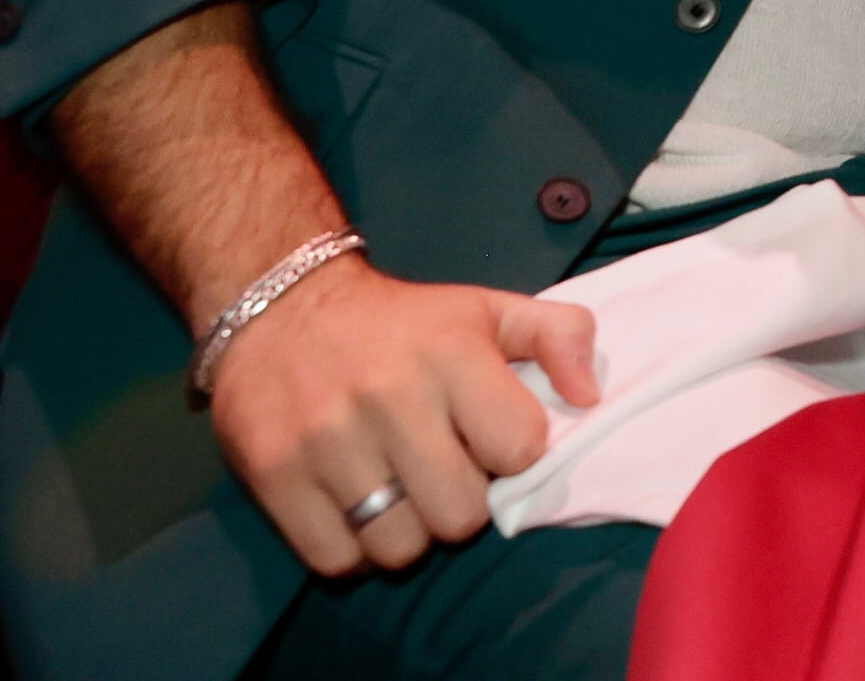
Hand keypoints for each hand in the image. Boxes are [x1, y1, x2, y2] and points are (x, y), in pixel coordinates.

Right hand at [203, 254, 597, 577]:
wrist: (281, 306)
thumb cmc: (402, 322)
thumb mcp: (488, 308)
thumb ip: (560, 336)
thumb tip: (591, 398)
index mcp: (452, 355)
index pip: (519, 450)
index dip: (512, 455)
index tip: (490, 441)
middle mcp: (389, 398)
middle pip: (460, 516)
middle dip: (461, 504)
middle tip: (442, 474)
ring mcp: (326, 441)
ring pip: (399, 546)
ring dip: (407, 532)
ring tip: (399, 492)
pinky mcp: (273, 475)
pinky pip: (335, 560)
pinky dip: (352, 550)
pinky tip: (355, 509)